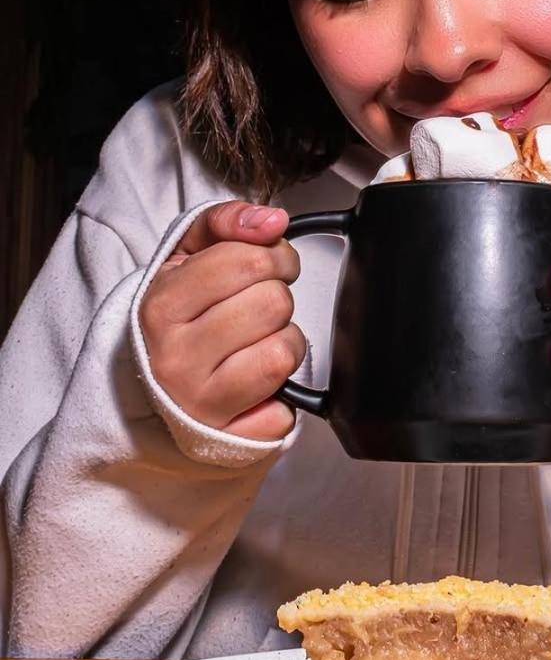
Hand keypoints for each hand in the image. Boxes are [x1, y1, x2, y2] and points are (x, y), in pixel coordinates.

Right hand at [139, 201, 304, 440]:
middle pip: (273, 303)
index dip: (274, 256)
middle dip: (278, 297)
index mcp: (161, 307)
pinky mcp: (230, 437)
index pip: (249, 261)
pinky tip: (258, 383)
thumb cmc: (181, 316)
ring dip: (285, 342)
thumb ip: (227, 223)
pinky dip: (283, 393)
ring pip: (284, 353)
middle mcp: (175, 358)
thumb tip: (271, 221)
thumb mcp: (187, 256)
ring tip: (259, 342)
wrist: (155, 386)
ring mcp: (201, 403)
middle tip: (260, 306)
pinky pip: (286, 408)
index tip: (267, 266)